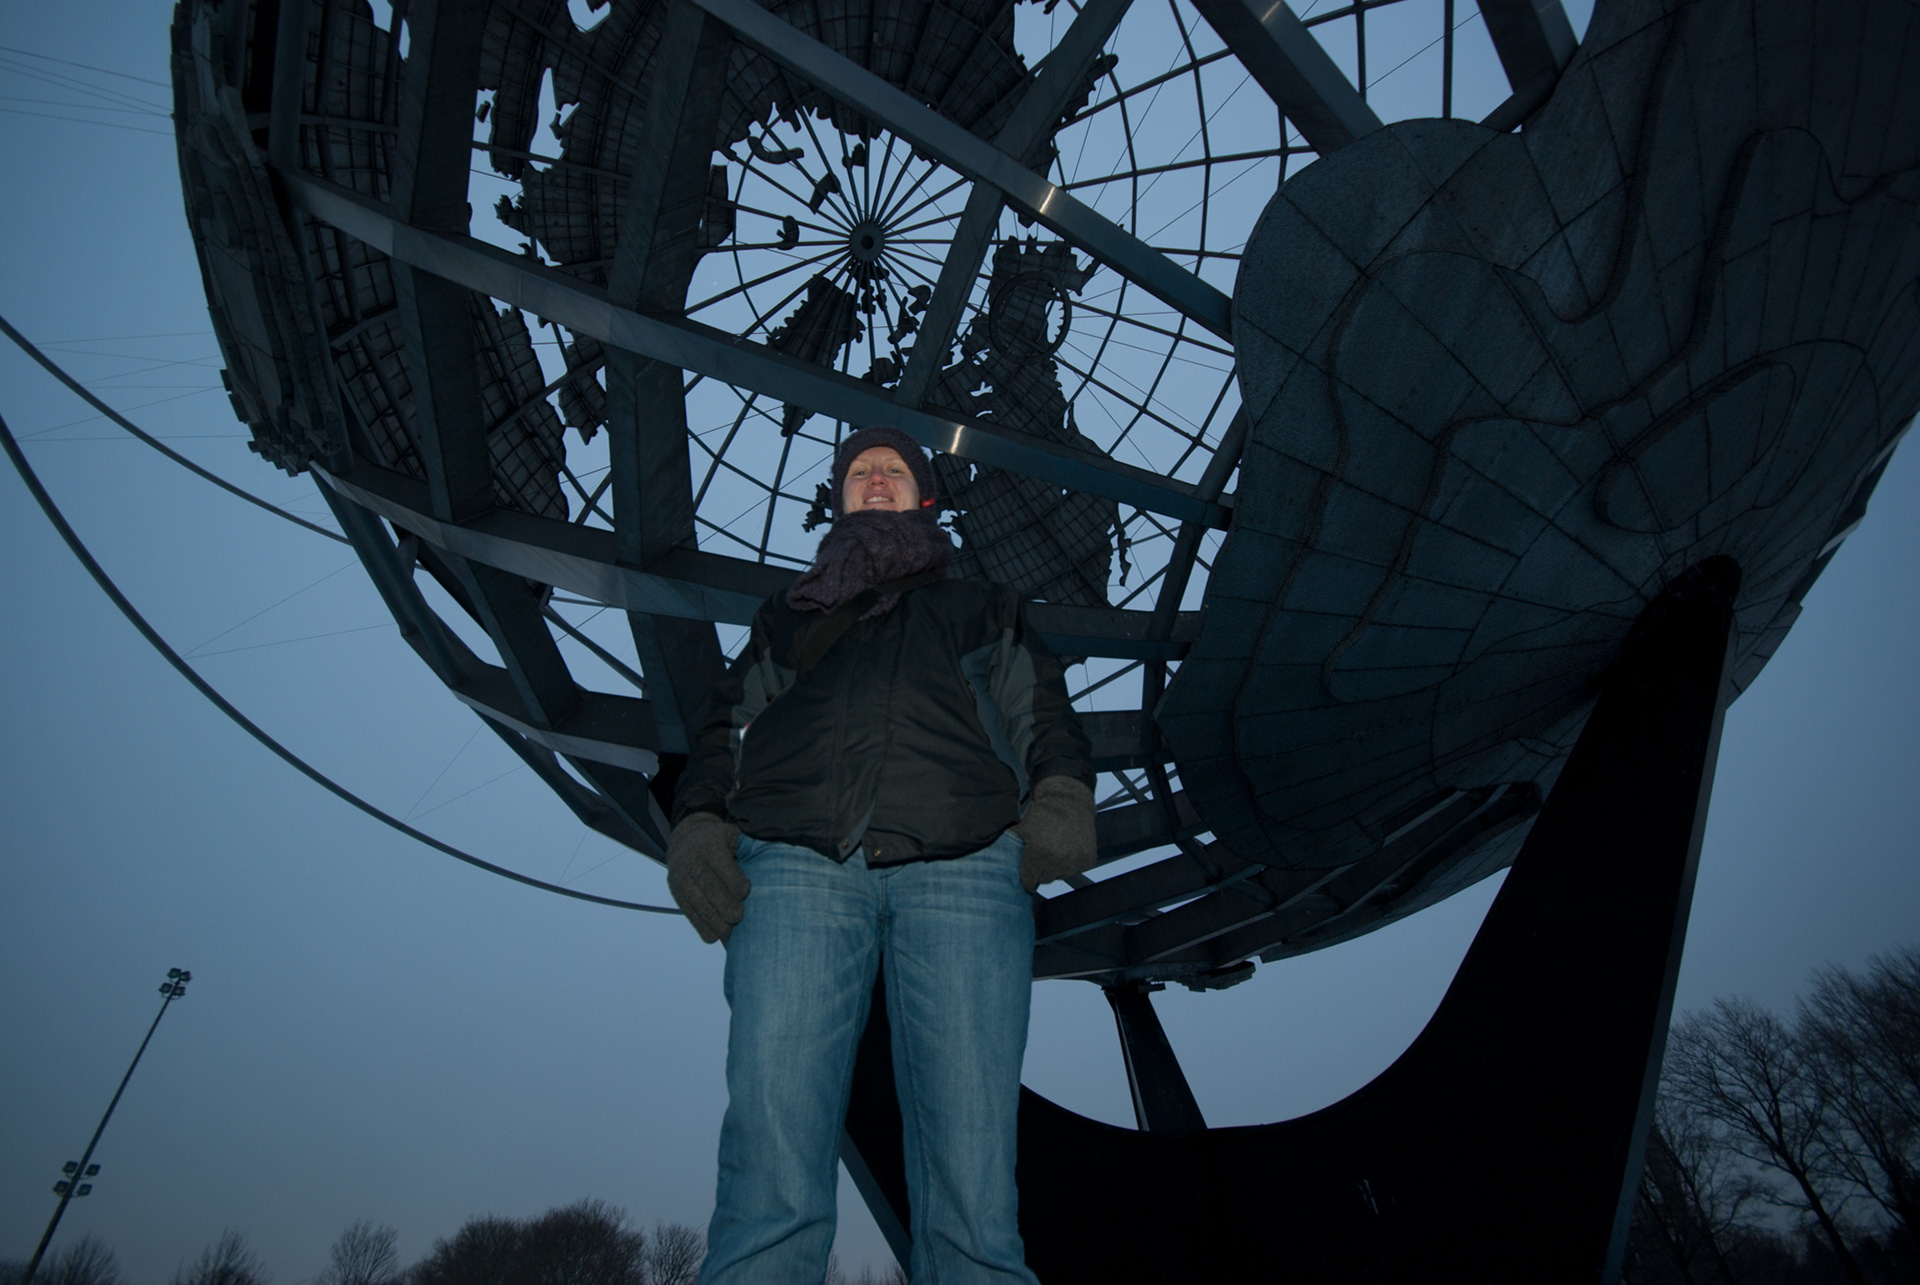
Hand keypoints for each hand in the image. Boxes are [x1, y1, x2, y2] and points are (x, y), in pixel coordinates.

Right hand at [667, 811, 748, 941]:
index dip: (733, 880)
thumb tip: (776, 864)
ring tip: (731, 933)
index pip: (720, 863)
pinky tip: (717, 935)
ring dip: (714, 921)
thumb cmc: (724, 843)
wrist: (687, 841)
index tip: (746, 892)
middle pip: (708, 886)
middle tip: (739, 917)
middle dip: (724, 904)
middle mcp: (691, 859)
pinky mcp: (676, 894)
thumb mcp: (735, 837)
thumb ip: (751, 848)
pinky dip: (703, 927)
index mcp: (709, 844)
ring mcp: (680, 878)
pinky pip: (689, 913)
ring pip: (697, 903)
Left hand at [1015, 776, 1096, 891]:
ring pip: (1061, 875)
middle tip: (1042, 855)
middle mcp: (1058, 861)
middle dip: (1041, 870)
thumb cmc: (1042, 815)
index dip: (1026, 878)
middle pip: (1045, 879)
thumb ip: (1008, 845)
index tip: (1027, 875)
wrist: (1069, 802)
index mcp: (1039, 854)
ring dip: (1057, 866)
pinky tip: (1068, 847)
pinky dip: (1072, 861)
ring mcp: (1074, 861)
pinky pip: (1076, 869)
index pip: (1029, 881)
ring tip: (1056, 848)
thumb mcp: (1021, 828)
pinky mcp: (1088, 860)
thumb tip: (985, 853)